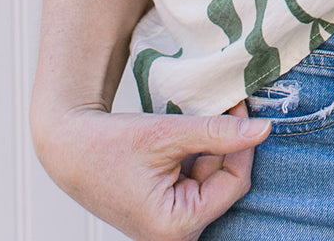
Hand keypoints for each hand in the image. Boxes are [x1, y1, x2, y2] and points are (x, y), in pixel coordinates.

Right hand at [32, 100, 271, 240]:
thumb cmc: (111, 145)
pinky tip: (187, 137)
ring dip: (211, 150)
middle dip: (225, 146)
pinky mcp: (163, 216)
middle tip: (225, 106)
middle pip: (223, 184)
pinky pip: (194, 185)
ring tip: (200, 118)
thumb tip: (264, 130)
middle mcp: (174, 237)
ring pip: (210, 182)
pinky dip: (196, 159)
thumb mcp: (168, 134)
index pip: (234, 183)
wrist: (69, 149)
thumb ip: (218, 133)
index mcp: (176, 227)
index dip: (242, 143)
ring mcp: (169, 229)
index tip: (242, 106)